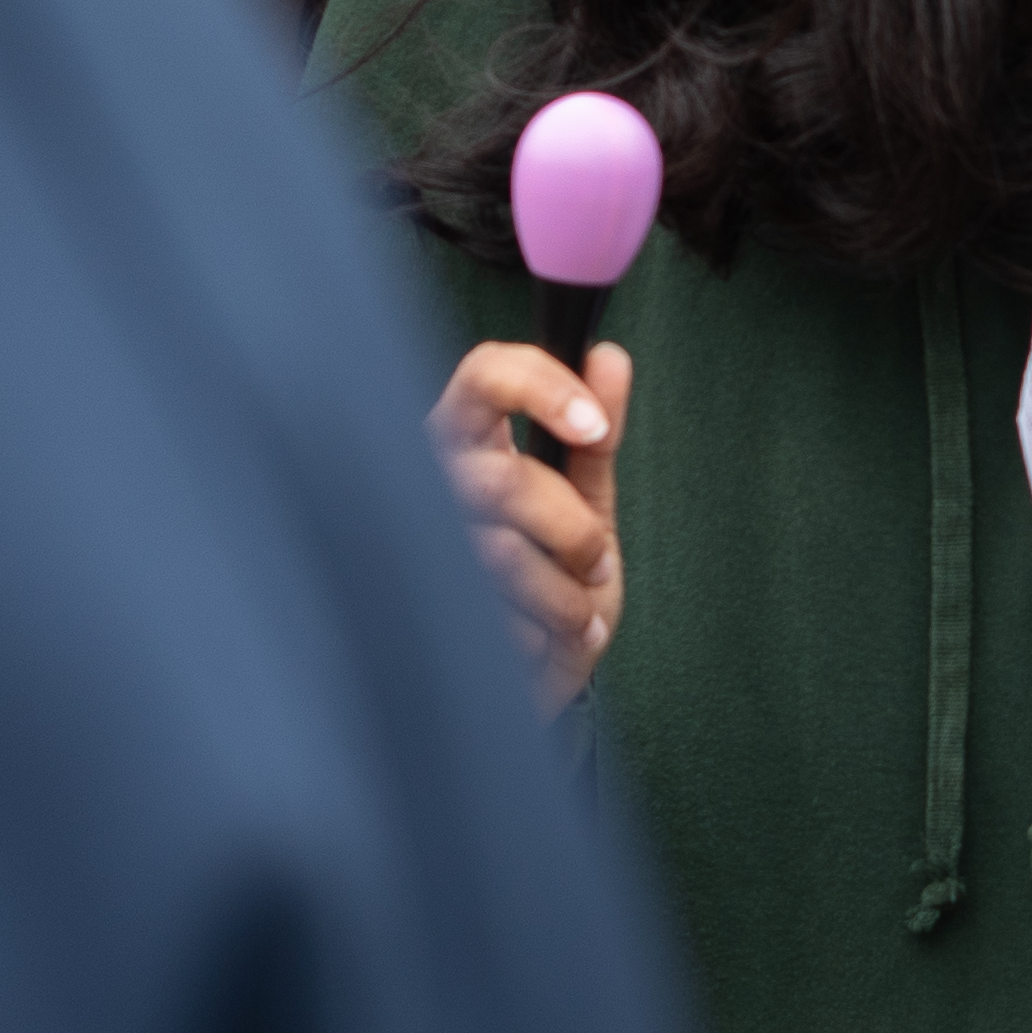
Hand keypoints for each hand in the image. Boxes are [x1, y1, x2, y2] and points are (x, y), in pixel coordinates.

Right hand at [428, 339, 627, 711]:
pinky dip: (544, 639)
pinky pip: (501, 623)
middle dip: (572, 533)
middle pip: (504, 481)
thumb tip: (609, 358)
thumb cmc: (548, 571)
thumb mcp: (581, 496)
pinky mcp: (425, 616)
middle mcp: (431, 484)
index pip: (483, 377)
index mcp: (468, 440)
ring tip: (573, 610)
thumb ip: (594, 433)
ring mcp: (421, 552)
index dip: (541, 389)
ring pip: (504, 557)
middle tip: (594, 561)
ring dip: (565, 597)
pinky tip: (539, 642)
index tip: (594, 426)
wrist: (530, 674)